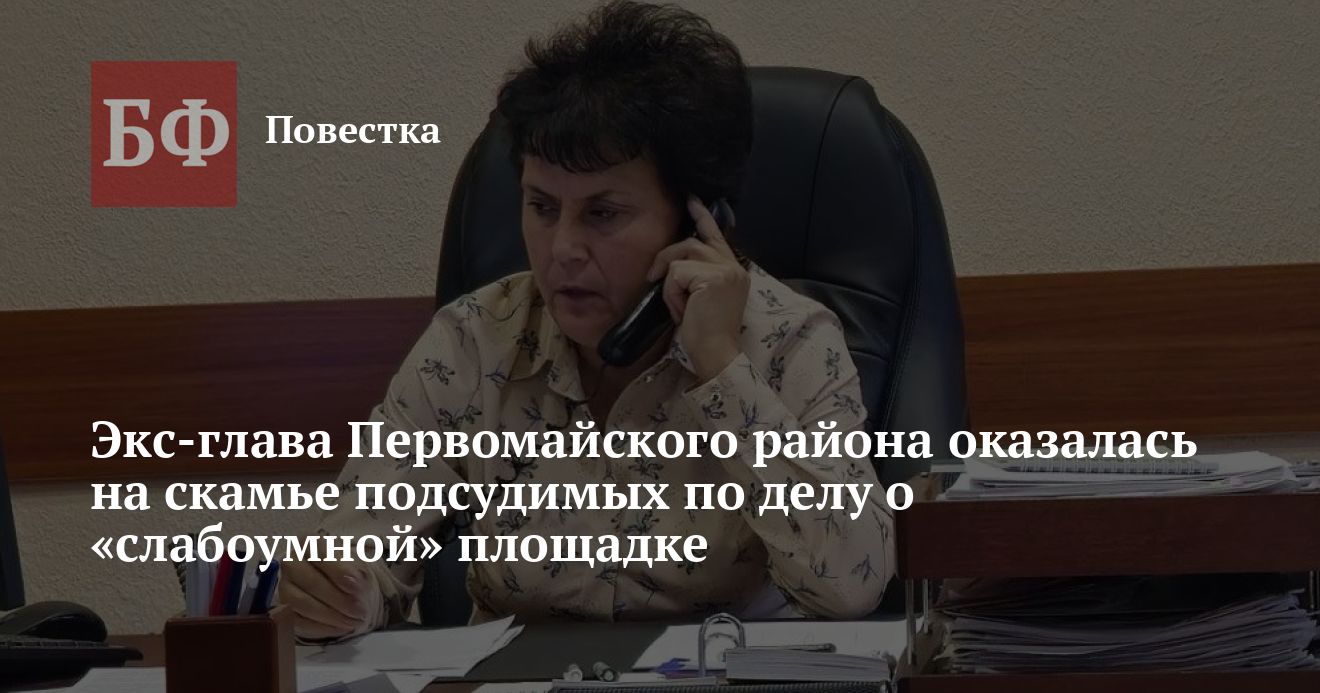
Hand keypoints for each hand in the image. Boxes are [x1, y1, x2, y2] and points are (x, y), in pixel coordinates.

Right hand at [277, 560, 379, 639]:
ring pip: (301, 603)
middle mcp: (291, 561)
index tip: (357, 587)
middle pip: (311, 582)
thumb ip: (357, 573)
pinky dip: (322, 626)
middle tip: (360, 611)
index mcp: (310, 543)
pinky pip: (299, 620)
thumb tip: (351, 583)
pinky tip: (340, 625)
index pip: (320, 555)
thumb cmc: (349, 572)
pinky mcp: (284, 608)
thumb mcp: (360, 568)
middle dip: (338, 600)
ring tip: (352, 620)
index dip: (340, 573)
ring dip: (330, 615)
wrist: (342, 587)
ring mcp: (284, 585)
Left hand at [646, 195, 748, 380]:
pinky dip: (671, 294)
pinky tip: (682, 311)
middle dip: (667, 258)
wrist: (716, 353)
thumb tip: (672, 264)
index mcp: (733, 271)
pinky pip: (676, 274)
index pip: (716, 236)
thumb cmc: (705, 333)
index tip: (692, 200)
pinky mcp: (712, 277)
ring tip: (678, 307)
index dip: (703, 217)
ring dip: (670, 284)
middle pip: (691, 243)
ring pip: (681, 258)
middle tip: (653, 277)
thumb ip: (695, 276)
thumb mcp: (700, 298)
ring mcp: (725, 270)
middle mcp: (733, 267)